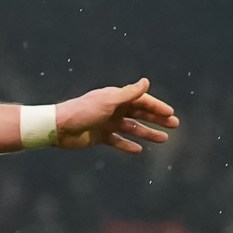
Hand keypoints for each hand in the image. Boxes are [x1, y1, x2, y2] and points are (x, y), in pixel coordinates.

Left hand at [52, 79, 176, 154]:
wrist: (59, 127)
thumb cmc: (82, 112)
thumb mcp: (108, 102)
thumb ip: (128, 93)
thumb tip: (146, 82)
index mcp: (116, 98)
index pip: (141, 101)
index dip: (157, 107)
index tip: (171, 114)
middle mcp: (113, 109)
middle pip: (140, 113)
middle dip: (157, 119)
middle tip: (174, 126)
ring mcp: (107, 123)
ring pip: (132, 128)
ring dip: (147, 133)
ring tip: (163, 140)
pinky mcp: (99, 136)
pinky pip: (117, 141)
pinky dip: (128, 145)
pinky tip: (138, 150)